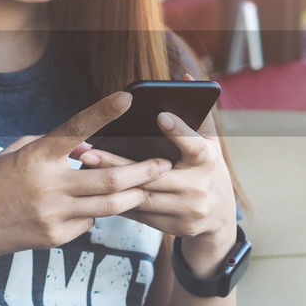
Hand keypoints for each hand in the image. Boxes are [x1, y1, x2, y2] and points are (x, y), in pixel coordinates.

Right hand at [0, 92, 171, 269]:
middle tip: (163, 164)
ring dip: (134, 196)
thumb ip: (51, 146)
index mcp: (37, 157)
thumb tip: (86, 146)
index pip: (76, 129)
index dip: (102, 112)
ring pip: (109, 205)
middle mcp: (49, 186)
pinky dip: (95, 213)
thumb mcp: (15, 154)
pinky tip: (96, 208)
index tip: (127, 97)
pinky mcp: (56, 236)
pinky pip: (88, 222)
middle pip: (109, 178)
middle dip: (142, 171)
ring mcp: (54, 214)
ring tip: (149, 188)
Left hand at [77, 91, 236, 269]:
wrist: (220, 219)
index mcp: (208, 161)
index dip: (178, 131)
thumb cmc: (208, 170)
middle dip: (118, 163)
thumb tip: (183, 78)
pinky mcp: (175, 227)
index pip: (195, 145)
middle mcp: (199, 186)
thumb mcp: (209, 143)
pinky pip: (141, 214)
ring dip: (110, 184)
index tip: (160, 116)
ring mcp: (187, 209)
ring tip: (84, 168)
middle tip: (88, 151)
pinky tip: (95, 190)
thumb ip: (195, 112)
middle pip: (153, 174)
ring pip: (142, 196)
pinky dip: (119, 202)